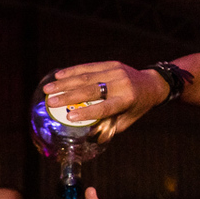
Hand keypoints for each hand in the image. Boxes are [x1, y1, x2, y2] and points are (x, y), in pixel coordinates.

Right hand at [41, 61, 169, 133]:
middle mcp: (121, 84)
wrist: (152, 84)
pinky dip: (73, 71)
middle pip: (91, 90)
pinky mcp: (111, 64)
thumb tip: (84, 134)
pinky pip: (89, 67)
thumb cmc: (135, 108)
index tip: (69, 118)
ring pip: (87, 77)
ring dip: (65, 83)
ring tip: (48, 88)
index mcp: (126, 100)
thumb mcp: (125, 122)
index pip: (104, 107)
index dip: (87, 113)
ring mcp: (116, 71)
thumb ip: (106, 127)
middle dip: (68, 96)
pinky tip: (59, 75)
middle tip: (50, 102)